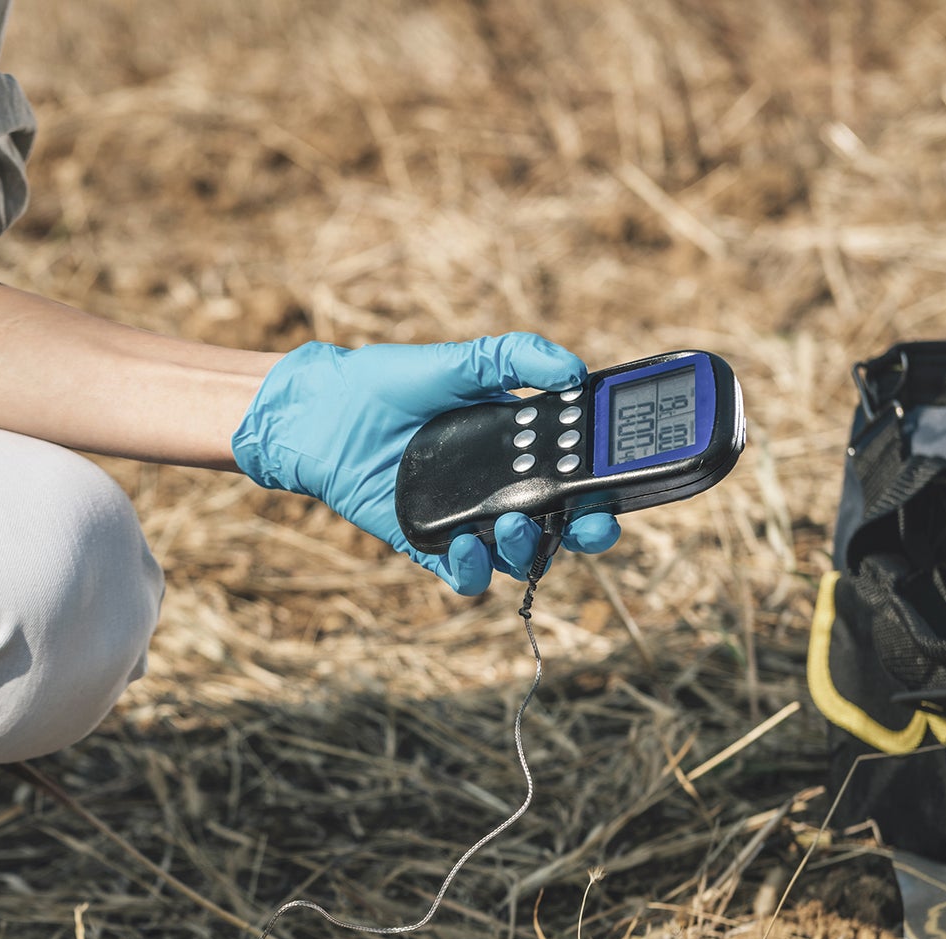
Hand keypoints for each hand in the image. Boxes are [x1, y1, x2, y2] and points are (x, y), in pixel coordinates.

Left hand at [232, 334, 620, 593]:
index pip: (578, 476)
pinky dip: (472, 571)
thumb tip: (570, 369)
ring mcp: (466, 519)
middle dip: (585, 531)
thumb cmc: (392, 384)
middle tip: (590, 523)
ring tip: (515, 525)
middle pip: (559, 526)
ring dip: (527, 550)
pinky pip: (461, 574)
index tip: (620, 485)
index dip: (605, 488)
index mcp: (519, 448)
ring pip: (516, 557)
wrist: (326, 412)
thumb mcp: (458, 361)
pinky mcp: (428, 543)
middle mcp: (500, 489)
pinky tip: (469, 549)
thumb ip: (513, 358)